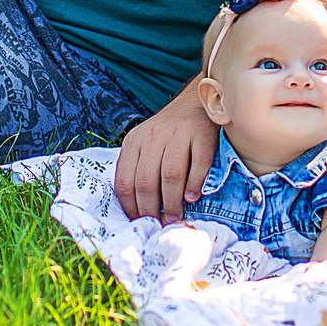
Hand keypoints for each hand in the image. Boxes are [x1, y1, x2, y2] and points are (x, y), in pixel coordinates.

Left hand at [114, 91, 218, 223]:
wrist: (196, 102)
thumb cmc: (169, 132)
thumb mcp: (145, 144)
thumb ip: (139, 169)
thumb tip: (137, 209)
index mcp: (133, 141)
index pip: (125, 181)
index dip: (131, 207)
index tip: (139, 221)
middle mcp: (153, 136)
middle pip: (147, 181)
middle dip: (151, 209)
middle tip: (158, 223)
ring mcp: (178, 134)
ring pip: (170, 175)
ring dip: (172, 202)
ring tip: (175, 216)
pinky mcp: (201, 135)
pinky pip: (198, 165)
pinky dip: (194, 184)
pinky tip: (192, 197)